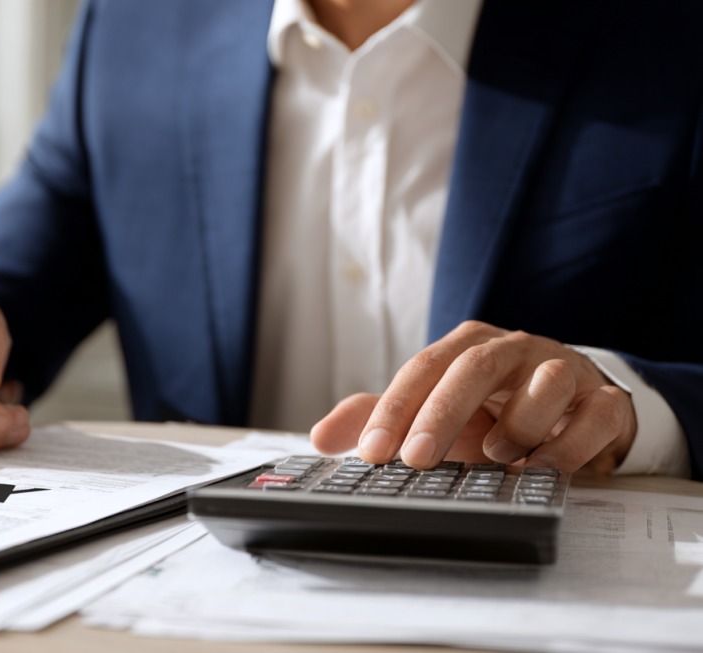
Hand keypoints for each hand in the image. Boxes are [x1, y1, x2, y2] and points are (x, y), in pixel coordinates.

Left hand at [309, 321, 636, 474]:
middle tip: (415, 458)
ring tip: (495, 457)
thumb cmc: (495, 409)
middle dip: (440, 413)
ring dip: (516, 423)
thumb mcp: (434, 413)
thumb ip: (378, 419)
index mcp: (468, 347)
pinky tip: (543, 468)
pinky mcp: (606, 401)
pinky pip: (595, 416)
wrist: (574, 411)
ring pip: (544, 381)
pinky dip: (568, 445)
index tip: (371, 451)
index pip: (422, 368)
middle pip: (474, 367)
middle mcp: (515, 350)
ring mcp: (564, 371)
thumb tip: (320, 436)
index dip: (395, 408)